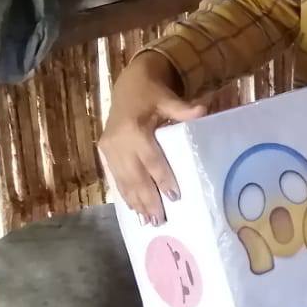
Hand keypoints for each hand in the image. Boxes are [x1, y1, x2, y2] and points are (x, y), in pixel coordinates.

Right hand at [98, 52, 205, 225]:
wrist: (129, 84)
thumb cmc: (153, 93)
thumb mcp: (168, 97)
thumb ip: (182, 108)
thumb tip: (202, 111)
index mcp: (134, 130)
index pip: (151, 160)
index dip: (163, 179)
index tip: (174, 197)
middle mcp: (117, 142)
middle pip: (135, 176)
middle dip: (147, 199)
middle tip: (160, 220)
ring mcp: (108, 149)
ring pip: (123, 180)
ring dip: (135, 202)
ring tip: (148, 221)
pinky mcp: (104, 152)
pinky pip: (116, 177)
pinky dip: (125, 194)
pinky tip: (134, 209)